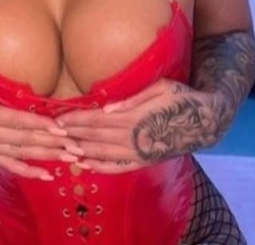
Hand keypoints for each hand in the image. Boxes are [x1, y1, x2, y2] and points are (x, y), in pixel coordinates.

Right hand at [0, 74, 80, 180]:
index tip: (61, 127)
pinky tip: (48, 175)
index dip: (40, 125)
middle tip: (77, 145)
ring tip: (71, 159)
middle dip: (53, 143)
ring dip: (48, 156)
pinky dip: (29, 171)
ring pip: (23, 154)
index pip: (18, 121)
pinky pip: (11, 166)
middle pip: (26, 140)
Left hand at [55, 78, 223, 173]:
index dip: (75, 120)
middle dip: (71, 135)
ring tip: (61, 148)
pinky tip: (85, 164)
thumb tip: (106, 107)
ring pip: (101, 153)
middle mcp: (132, 138)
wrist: (203, 122)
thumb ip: (132, 98)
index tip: (57, 119)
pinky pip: (117, 167)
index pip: (95, 120)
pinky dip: (99, 166)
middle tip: (51, 133)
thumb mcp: (159, 87)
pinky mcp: (142, 161)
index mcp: (132, 117)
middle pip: (94, 137)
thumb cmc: (180, 98)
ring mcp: (137, 152)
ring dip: (79, 150)